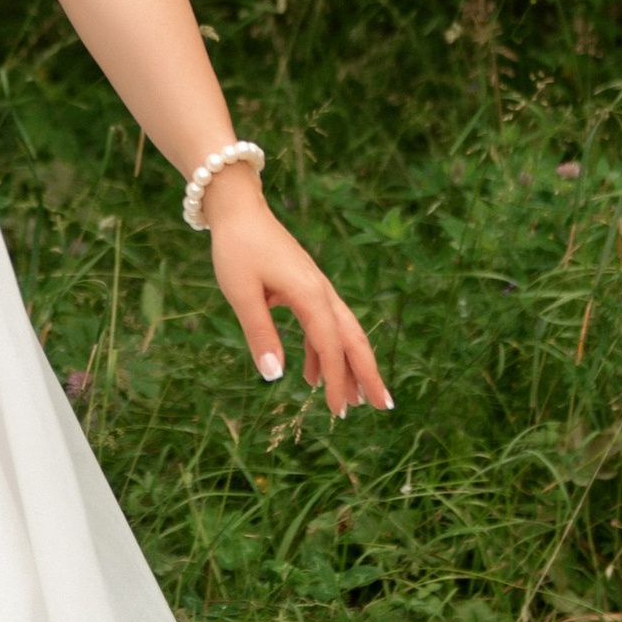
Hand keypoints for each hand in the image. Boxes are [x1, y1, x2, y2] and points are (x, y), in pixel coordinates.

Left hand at [202, 170, 391, 410]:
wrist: (240, 209)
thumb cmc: (238, 248)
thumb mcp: (242, 293)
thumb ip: (259, 333)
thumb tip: (274, 376)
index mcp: (310, 294)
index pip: (331, 345)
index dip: (338, 380)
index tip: (339, 412)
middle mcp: (321, 292)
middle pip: (354, 339)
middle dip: (369, 374)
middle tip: (383, 407)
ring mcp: (317, 289)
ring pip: (343, 333)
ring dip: (350, 366)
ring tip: (355, 401)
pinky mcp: (307, 288)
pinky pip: (324, 325)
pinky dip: (323, 352)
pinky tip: (312, 377)